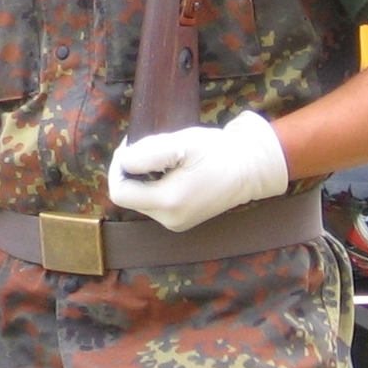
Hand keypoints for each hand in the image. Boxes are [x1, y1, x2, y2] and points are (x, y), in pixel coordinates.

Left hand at [108, 110, 288, 230]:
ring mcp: (176, 223)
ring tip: (163, 157)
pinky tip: (171, 170)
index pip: (120, 192)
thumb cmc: (218, 153)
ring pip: (142, 200)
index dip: (117, 168)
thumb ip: (149, 153)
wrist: (250, 169)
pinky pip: (156, 203)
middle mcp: (169, 220)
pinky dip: (155, 185)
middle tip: (145, 145)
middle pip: (130, 197)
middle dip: (131, 171)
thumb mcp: (182, 145)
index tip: (129, 145)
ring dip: (143, 177)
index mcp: (168, 202)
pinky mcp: (182, 220)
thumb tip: (124, 161)